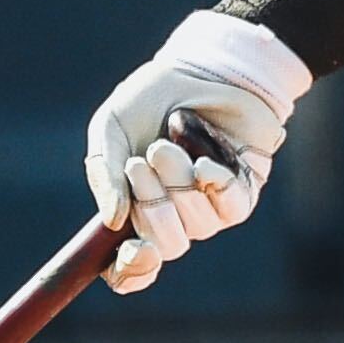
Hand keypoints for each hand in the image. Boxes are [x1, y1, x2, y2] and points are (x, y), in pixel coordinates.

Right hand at [83, 10, 311, 293]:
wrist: (201, 69)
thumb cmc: (153, 100)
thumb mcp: (113, 128)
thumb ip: (103, 171)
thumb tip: (112, 220)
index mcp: (135, 210)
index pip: (133, 266)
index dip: (131, 273)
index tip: (131, 254)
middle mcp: (173, 218)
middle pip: (165, 247)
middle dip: (151, 204)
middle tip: (143, 160)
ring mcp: (209, 210)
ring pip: (196, 226)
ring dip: (178, 182)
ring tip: (170, 143)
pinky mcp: (241, 195)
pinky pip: (229, 209)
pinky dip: (214, 183)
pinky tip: (205, 160)